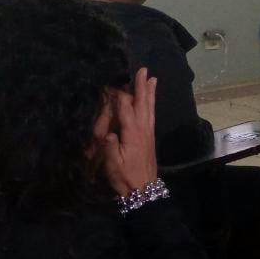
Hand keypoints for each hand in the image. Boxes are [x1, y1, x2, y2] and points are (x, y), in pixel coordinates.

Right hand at [101, 67, 158, 196]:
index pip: (125, 107)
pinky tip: (151, 100)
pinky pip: (151, 115)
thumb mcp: (113, 164)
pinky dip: (151, 104)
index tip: (111, 80)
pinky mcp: (150, 137)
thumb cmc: (125, 176)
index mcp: (132, 132)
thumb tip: (108, 133)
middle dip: (141, 86)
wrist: (143, 189)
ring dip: (149, 92)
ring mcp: (148, 132)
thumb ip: (110, 148)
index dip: (118, 93)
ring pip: (149, 107)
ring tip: (152, 78)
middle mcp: (142, 128)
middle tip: (143, 69)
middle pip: (142, 103)